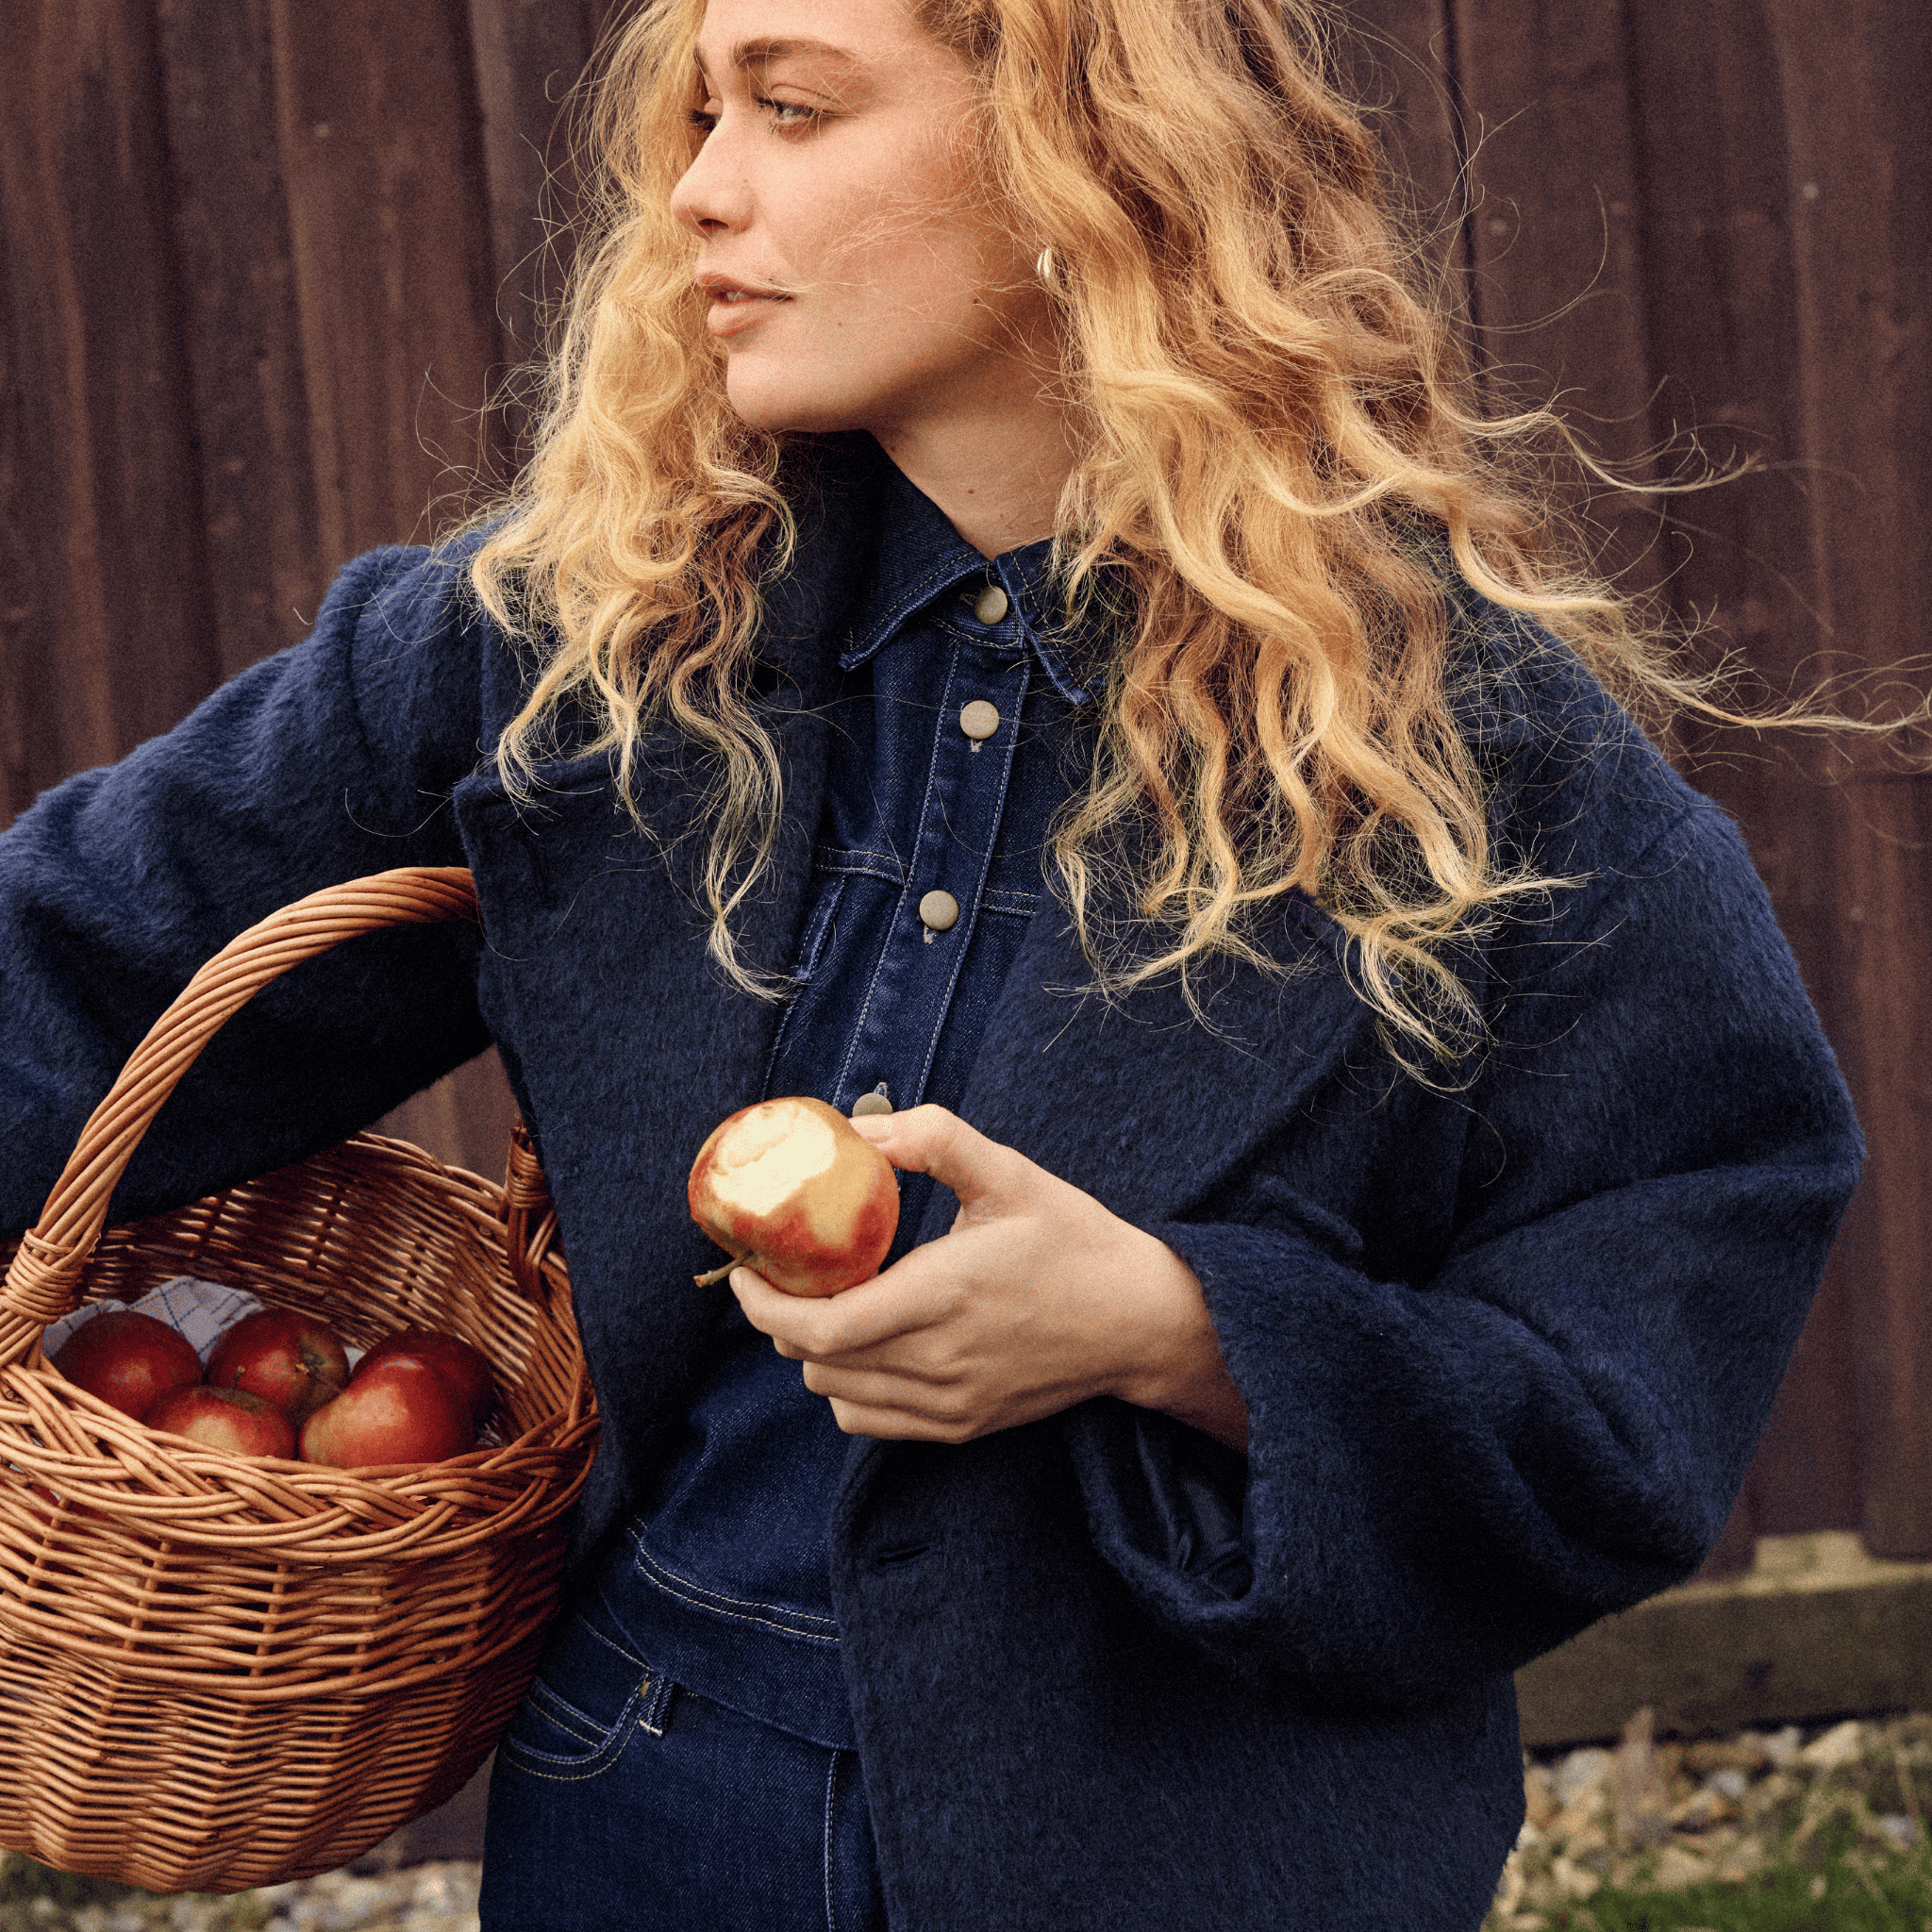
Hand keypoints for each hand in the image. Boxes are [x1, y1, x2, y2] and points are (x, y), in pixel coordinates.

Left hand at [729, 1105, 1248, 1448]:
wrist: (1141, 1321)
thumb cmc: (1074, 1241)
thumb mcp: (1010, 1173)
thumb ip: (933, 1140)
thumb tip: (857, 1127)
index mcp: (944, 1294)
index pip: (820, 1327)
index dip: (764, 1304)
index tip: (747, 1268)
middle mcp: (940, 1360)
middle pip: (814, 1362)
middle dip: (780, 1319)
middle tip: (783, 1274)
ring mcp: (950, 1403)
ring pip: (835, 1395)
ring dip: (813, 1353)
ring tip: (829, 1305)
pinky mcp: (961, 1427)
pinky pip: (869, 1422)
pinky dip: (847, 1387)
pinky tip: (867, 1345)